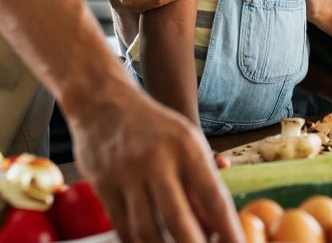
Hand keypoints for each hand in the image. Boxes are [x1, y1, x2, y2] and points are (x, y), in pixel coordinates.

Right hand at [68, 86, 242, 242]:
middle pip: (180, 223)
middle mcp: (157, 160)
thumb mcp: (187, 142)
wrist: (103, 101)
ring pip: (148, 232)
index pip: (214, 198)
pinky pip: (124, 228)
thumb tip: (217, 227)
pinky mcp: (104, 186)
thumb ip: (202, 183)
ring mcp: (128, 174)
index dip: (229, 232)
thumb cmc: (155, 127)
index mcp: (186, 147)